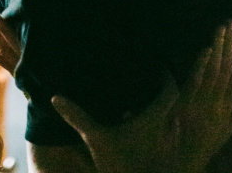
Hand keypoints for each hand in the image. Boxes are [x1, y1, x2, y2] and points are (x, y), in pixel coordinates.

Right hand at [53, 75, 179, 172]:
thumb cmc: (118, 166)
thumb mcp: (95, 139)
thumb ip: (77, 117)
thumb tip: (54, 98)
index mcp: (153, 119)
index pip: (170, 90)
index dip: (166, 77)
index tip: (159, 68)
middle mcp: (166, 130)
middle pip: (177, 104)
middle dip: (167, 93)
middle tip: (155, 82)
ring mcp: (168, 146)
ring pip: (174, 122)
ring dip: (166, 113)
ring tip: (150, 104)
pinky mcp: (165, 160)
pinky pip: (169, 138)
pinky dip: (163, 131)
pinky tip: (147, 134)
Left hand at [174, 23, 231, 172]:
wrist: (186, 158)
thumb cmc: (206, 143)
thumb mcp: (228, 129)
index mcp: (228, 107)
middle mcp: (219, 103)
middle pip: (228, 69)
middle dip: (231, 45)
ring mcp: (204, 102)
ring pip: (215, 71)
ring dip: (219, 49)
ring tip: (222, 29)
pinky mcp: (188, 103)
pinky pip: (198, 80)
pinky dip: (203, 64)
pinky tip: (207, 50)